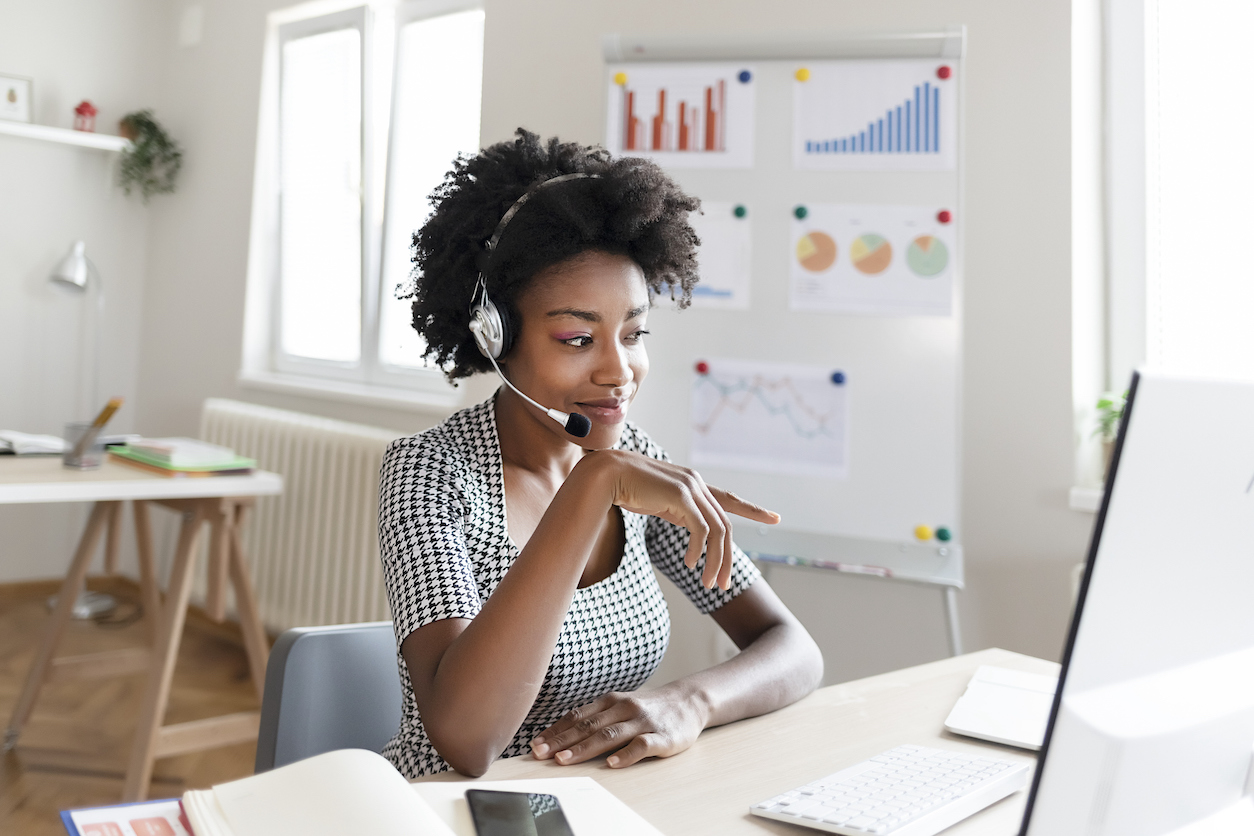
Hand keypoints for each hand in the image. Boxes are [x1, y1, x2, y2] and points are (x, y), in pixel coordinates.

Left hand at [529, 687, 706, 768]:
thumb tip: (562, 735)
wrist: (689, 701)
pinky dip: (626, 755)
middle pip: (588, 726)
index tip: (535, 744)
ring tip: (564, 760)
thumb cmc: (648, 708)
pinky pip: (642, 745)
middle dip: (561, 741)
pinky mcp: (662, 736)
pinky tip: (612, 764)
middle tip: (540, 754)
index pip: (577, 716)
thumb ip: (596, 718)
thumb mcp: (620, 706)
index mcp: (610, 701)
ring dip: (584, 747)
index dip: (555, 730)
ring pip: (609, 734)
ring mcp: (643, 721)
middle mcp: (624, 708)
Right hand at [586, 451, 778, 589]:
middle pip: (725, 526)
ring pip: (717, 531)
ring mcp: (691, 487)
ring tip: (707, 584)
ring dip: (715, 561)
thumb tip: (692, 533)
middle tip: (723, 585)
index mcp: (693, 484)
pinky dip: (698, 550)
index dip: (753, 509)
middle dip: (727, 559)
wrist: (605, 475)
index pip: (729, 499)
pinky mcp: (681, 495)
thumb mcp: (657, 502)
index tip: (776, 517)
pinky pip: (700, 530)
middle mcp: (697, 483)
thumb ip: (677, 511)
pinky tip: (689, 564)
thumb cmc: (624, 489)